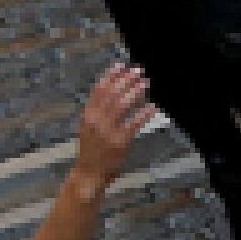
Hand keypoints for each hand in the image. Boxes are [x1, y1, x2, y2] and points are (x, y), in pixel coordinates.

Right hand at [72, 63, 156, 187]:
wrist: (88, 174)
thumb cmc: (90, 150)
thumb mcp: (87, 127)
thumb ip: (96, 111)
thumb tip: (110, 90)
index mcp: (88, 115)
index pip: (99, 90)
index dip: (111, 75)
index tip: (121, 65)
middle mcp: (97, 120)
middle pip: (113, 94)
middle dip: (126, 80)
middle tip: (138, 71)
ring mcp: (108, 131)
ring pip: (123, 105)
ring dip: (135, 92)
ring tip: (145, 83)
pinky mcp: (120, 142)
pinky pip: (134, 123)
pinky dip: (144, 114)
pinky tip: (152, 107)